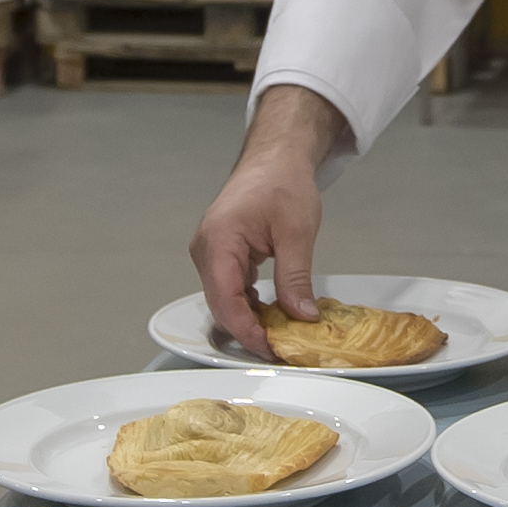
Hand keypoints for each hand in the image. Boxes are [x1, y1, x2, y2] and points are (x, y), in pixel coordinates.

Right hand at [188, 84, 346, 359]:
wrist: (275, 157)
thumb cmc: (283, 184)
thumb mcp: (297, 232)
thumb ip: (295, 277)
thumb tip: (302, 317)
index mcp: (219, 241)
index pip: (225, 299)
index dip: (247, 330)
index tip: (271, 349)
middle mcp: (205, 249)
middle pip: (219, 304)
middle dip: (248, 330)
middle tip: (279, 349)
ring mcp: (209, 252)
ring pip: (223, 299)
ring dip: (248, 319)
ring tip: (279, 336)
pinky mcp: (220, 254)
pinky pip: (228, 288)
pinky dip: (247, 304)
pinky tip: (270, 314)